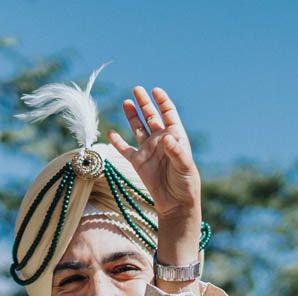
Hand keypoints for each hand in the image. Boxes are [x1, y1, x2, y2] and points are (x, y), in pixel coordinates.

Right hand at [109, 87, 201, 268]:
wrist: (176, 203)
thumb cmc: (185, 183)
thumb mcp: (184, 166)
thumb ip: (176, 151)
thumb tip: (165, 137)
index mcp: (175, 136)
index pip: (168, 114)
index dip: (162, 102)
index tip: (155, 91)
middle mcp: (160, 140)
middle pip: (151, 117)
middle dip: (144, 103)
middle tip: (136, 89)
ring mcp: (148, 150)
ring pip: (138, 128)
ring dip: (132, 116)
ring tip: (126, 102)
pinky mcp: (138, 162)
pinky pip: (125, 149)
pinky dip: (117, 142)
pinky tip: (111, 132)